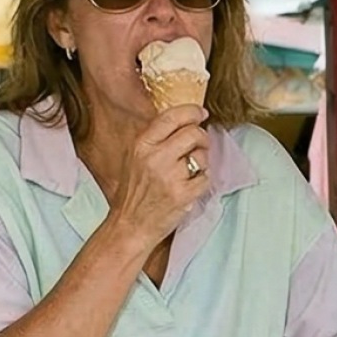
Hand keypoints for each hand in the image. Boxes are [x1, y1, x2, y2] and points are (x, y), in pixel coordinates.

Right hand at [105, 104, 210, 256]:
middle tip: (201, 144)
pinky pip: (206, 178)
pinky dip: (202, 181)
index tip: (201, 113)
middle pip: (193, 133)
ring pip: (202, 155)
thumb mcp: (135, 158)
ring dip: (202, 161)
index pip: (172, 117)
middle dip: (202, 137)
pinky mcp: (183, 194)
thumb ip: (155, 140)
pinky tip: (191, 186)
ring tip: (190, 171)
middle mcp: (155, 157)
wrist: (130, 225)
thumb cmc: (133, 193)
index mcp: (142, 144)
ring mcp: (170, 176)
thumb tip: (183, 122)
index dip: (191, 111)